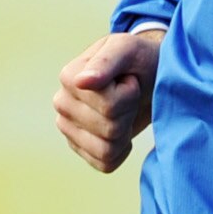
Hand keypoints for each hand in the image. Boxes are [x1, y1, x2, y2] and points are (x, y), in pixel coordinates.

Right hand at [55, 27, 163, 171]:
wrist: (150, 76)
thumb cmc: (139, 60)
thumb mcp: (129, 50)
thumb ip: (106, 62)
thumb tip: (81, 82)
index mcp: (69, 78)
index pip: (108, 105)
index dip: (129, 94)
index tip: (129, 78)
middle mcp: (63, 104)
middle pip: (109, 128)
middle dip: (129, 112)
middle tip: (131, 94)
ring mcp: (69, 129)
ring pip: (106, 149)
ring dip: (126, 132)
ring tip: (126, 110)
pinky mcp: (80, 148)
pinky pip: (104, 164)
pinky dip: (122, 151)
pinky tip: (123, 131)